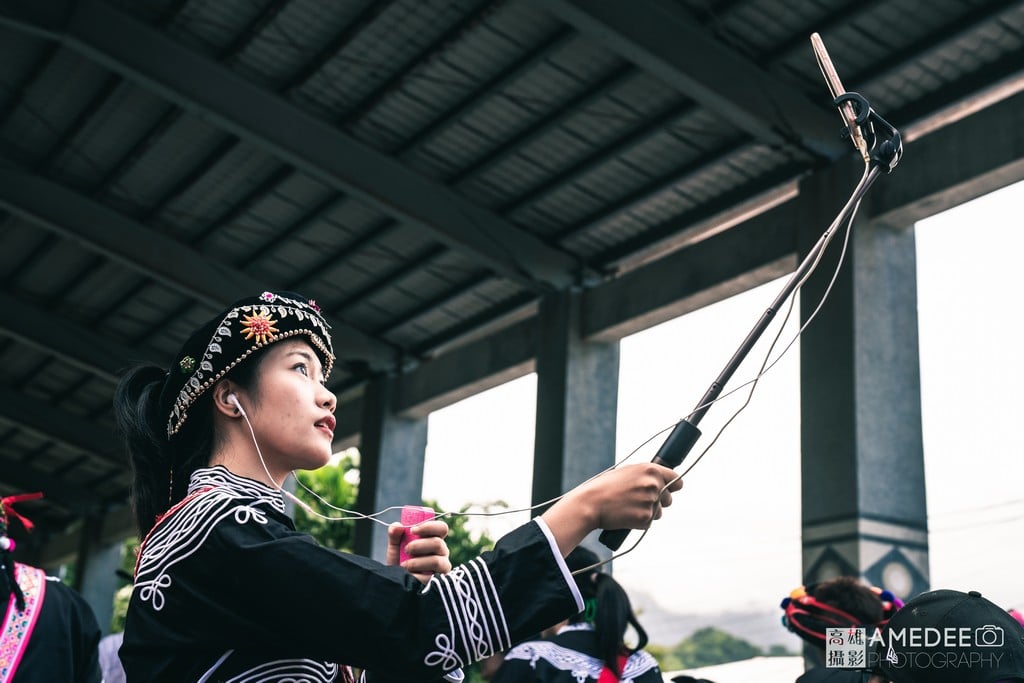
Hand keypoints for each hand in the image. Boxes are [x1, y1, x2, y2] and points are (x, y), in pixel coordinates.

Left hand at [386, 519, 451, 582]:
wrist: (397, 581)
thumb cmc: (400, 560)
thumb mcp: (395, 545)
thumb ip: (394, 533)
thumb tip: (397, 526)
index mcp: (435, 538)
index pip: (441, 528)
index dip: (428, 526)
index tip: (412, 530)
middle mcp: (442, 551)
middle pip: (438, 543)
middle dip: (418, 546)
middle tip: (406, 549)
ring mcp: (443, 566)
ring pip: (436, 561)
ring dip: (417, 562)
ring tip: (405, 565)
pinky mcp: (439, 581)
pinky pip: (430, 577)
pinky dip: (416, 575)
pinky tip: (409, 575)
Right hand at [541, 463, 681, 555]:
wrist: (591, 503)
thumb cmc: (605, 486)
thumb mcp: (627, 472)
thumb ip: (646, 475)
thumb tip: (662, 480)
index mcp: (651, 470)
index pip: (676, 480)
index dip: (674, 486)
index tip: (671, 489)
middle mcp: (654, 485)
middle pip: (669, 499)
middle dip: (659, 501)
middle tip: (640, 501)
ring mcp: (651, 502)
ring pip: (659, 512)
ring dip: (648, 512)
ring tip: (628, 507)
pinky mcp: (645, 519)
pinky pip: (649, 522)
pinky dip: (639, 522)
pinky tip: (626, 515)